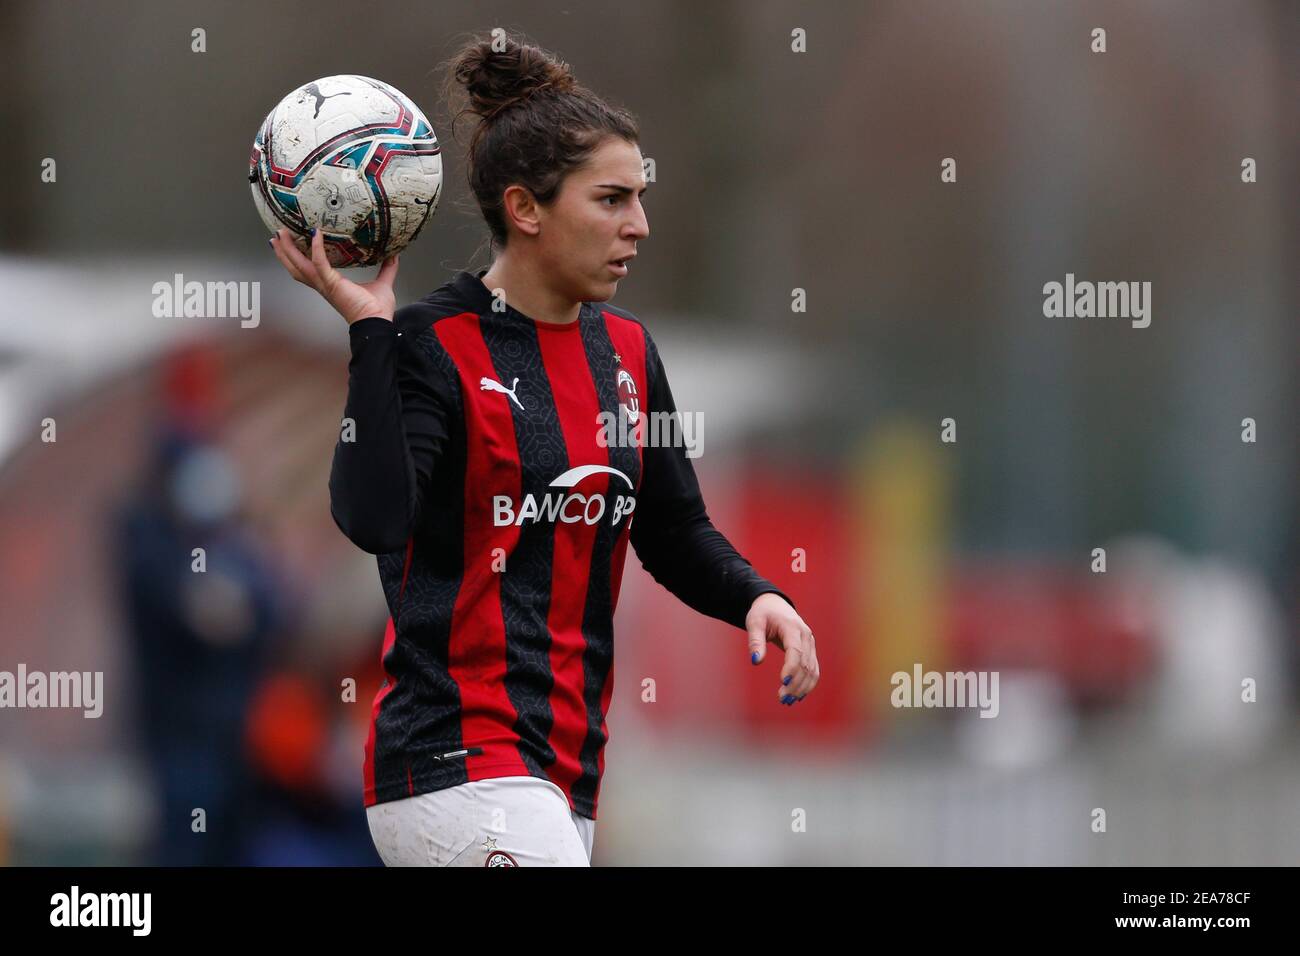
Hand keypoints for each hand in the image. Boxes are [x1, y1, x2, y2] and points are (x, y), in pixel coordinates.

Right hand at [268, 226, 398, 325]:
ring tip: (281, 234)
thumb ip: (387, 268)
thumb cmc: (377, 310)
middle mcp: (323, 285)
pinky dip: (317, 248)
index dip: (298, 257)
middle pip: (296, 266)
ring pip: (300, 265)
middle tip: (277, 234)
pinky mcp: (332, 284)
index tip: (291, 242)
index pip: (309, 269)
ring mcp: (325, 285)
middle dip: (285, 251)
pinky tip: (316, 234)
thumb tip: (394, 255)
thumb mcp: (383, 283)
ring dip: (289, 249)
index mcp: (331, 285)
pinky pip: (319, 263)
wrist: (378, 323)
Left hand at [745, 592, 818, 704]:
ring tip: (787, 701)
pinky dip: (808, 684)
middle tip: (781, 698)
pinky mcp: (810, 651)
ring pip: (812, 669)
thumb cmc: (763, 613)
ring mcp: (811, 644)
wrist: (775, 605)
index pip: (796, 650)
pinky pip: (813, 669)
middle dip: (795, 683)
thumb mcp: (754, 623)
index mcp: (792, 627)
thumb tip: (756, 661)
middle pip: (805, 664)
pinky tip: (798, 696)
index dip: (791, 667)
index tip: (783, 682)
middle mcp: (806, 636)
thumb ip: (755, 641)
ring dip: (802, 687)